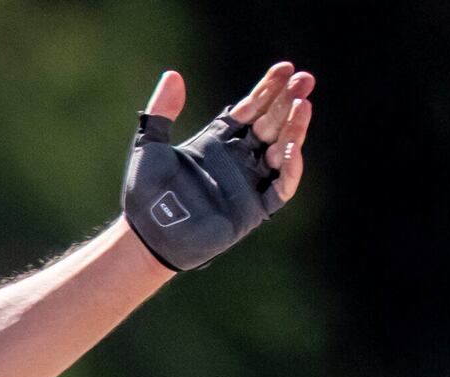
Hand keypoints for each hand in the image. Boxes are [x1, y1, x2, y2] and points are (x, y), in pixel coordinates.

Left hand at [122, 63, 308, 271]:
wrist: (145, 236)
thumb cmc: (145, 193)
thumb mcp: (149, 146)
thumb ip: (161, 112)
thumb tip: (172, 74)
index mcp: (220, 139)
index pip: (253, 108)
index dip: (270, 88)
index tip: (285, 68)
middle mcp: (240, 157)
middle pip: (273, 123)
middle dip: (289, 101)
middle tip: (305, 79)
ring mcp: (250, 181)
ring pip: (282, 149)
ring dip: (295, 128)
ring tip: (303, 105)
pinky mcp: (255, 208)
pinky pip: (281, 186)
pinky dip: (289, 168)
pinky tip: (291, 148)